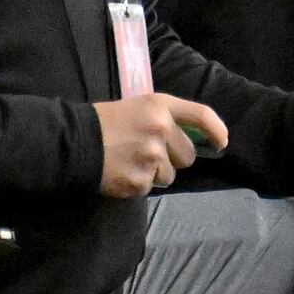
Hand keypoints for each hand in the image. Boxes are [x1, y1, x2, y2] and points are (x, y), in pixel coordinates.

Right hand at [94, 91, 224, 198]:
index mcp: (160, 107)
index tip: (220, 143)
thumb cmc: (106, 123)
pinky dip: (138, 184)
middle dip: (173, 158)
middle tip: (148, 153)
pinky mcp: (139, 180)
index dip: (217, 131)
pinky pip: (150, 187)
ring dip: (155, 173)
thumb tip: (197, 141)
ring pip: (170, 175)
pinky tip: (121, 172)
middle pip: (188, 156)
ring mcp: (151, 157)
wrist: (72, 142)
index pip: (202, 116)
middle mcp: (161, 130)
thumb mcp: (138, 108)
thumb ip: (166, 119)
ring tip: (130, 161)